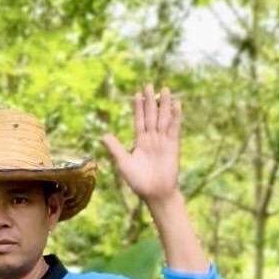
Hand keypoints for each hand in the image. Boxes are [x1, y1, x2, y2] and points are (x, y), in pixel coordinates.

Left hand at [102, 84, 180, 206]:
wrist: (155, 193)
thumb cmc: (138, 181)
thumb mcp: (123, 163)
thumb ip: (115, 148)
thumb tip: (102, 135)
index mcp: (140, 142)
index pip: (139, 120)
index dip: (138, 108)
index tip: (136, 94)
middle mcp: (152, 139)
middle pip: (151, 116)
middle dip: (150, 101)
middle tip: (149, 84)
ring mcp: (163, 141)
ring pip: (163, 119)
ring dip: (163, 105)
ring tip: (164, 89)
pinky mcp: (172, 146)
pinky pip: (174, 129)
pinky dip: (175, 117)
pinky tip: (176, 105)